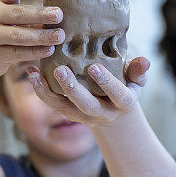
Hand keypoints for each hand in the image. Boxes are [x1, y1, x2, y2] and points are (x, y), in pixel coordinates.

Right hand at [0, 0, 64, 80]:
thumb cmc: (1, 33)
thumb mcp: (8, 17)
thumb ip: (26, 12)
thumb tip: (59, 10)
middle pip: (18, 13)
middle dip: (40, 14)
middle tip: (59, 14)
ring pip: (19, 35)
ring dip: (41, 36)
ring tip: (60, 36)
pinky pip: (17, 52)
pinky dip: (35, 52)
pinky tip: (49, 50)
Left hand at [26, 57, 149, 128]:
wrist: (115, 112)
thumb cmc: (126, 85)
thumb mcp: (136, 80)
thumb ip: (138, 71)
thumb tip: (144, 60)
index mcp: (124, 103)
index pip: (118, 95)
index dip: (106, 82)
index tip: (93, 67)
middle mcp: (103, 113)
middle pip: (86, 105)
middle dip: (72, 89)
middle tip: (60, 70)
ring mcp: (84, 116)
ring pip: (64, 108)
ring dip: (48, 92)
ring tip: (35, 74)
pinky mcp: (70, 114)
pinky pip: (53, 105)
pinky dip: (41, 91)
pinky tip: (31, 74)